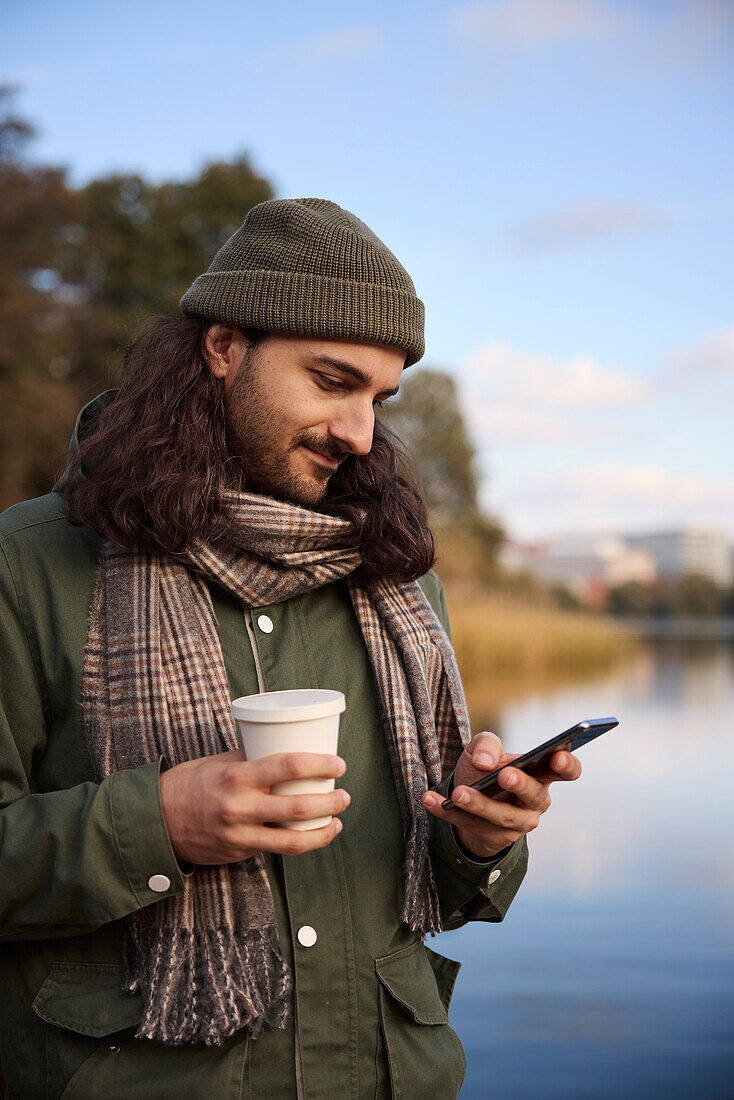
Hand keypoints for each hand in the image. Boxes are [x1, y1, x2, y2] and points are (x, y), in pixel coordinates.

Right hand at [159, 750, 348, 864]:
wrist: (156, 820)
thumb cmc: (191, 783)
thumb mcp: (220, 762)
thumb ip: (253, 760)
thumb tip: (289, 751)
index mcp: (237, 776)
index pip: (288, 766)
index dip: (320, 765)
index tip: (339, 764)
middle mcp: (240, 807)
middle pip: (298, 808)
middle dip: (330, 802)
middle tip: (345, 794)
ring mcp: (239, 835)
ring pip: (292, 841)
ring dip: (322, 832)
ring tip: (337, 821)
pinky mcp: (237, 854)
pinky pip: (274, 849)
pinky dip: (297, 842)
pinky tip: (311, 835)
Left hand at [421, 731, 581, 859]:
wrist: (466, 796)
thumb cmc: (484, 768)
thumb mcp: (483, 748)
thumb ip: (486, 745)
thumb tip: (485, 763)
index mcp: (541, 773)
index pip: (566, 770)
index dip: (566, 764)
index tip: (557, 756)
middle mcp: (536, 801)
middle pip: (534, 796)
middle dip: (520, 785)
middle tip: (504, 775)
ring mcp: (517, 824)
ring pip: (502, 817)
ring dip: (480, 805)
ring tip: (458, 794)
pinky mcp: (493, 838)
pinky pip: (470, 826)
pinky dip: (446, 813)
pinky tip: (429, 800)